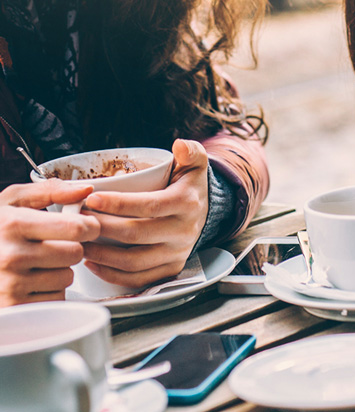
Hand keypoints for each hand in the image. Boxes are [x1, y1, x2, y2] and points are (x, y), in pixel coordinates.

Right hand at [0, 180, 99, 304]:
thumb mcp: (13, 200)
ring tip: (39, 263)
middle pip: (75, 253)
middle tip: (55, 245)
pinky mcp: (14, 308)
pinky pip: (55, 300)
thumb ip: (50, 190)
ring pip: (67, 278)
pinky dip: (50, 292)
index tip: (85, 226)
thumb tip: (85, 190)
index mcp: (14, 225)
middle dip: (72, 248)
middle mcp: (11, 257)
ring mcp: (11, 286)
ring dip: (60, 271)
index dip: (88, 225)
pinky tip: (33, 282)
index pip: (75, 228)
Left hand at [81, 139, 208, 289]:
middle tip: (78, 220)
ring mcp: (177, 254)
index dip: (118, 204)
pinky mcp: (170, 270)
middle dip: (102, 228)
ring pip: (133, 261)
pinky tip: (93, 262)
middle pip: (136, 234)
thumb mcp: (195, 163)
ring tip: (80, 241)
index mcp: (187, 203)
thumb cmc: (189, 185)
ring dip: (102, 254)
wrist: (205, 212)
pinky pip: (137, 279)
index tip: (92, 199)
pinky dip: (111, 274)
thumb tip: (179, 144)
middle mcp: (184, 231)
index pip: (149, 205)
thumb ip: (190, 150)